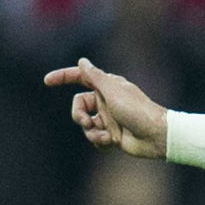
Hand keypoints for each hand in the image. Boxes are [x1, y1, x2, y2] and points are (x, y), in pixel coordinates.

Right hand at [42, 57, 167, 158]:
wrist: (156, 137)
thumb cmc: (137, 110)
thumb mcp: (113, 91)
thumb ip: (95, 76)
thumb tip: (82, 61)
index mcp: (107, 87)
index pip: (81, 78)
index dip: (64, 77)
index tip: (47, 81)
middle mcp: (106, 102)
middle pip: (78, 105)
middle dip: (77, 115)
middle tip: (85, 122)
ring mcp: (109, 119)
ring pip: (85, 124)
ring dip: (91, 131)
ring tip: (104, 135)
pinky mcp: (112, 135)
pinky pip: (94, 138)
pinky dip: (99, 141)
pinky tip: (110, 142)